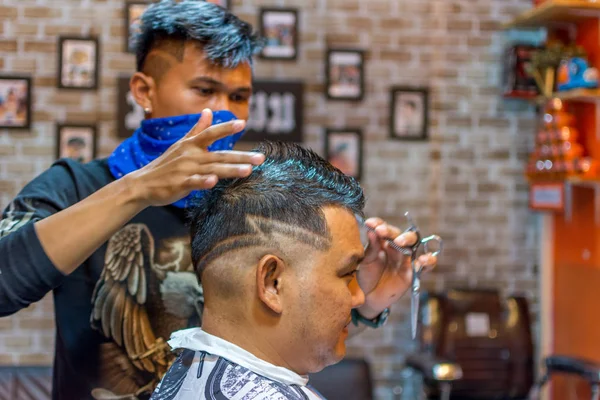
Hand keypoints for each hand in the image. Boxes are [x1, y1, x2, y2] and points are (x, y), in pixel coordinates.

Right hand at [128, 109, 264, 207]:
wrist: (142, 184)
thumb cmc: (165, 164)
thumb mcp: (181, 144)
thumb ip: (196, 129)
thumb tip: (208, 112)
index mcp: (191, 145)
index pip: (211, 133)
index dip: (226, 128)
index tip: (243, 123)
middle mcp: (190, 155)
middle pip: (220, 154)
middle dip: (241, 156)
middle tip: (260, 158)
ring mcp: (185, 169)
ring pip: (212, 168)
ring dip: (230, 169)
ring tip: (248, 171)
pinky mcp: (180, 184)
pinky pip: (194, 182)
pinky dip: (203, 181)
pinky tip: (214, 181)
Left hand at [356, 217, 437, 318]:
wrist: (369, 297)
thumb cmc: (366, 276)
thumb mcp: (366, 262)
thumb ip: (371, 248)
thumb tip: (370, 231)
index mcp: (383, 242)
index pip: (383, 228)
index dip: (378, 223)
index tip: (369, 223)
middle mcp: (396, 247)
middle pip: (399, 234)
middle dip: (391, 231)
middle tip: (381, 231)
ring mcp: (406, 259)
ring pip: (414, 244)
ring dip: (408, 240)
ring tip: (400, 242)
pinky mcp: (413, 272)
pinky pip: (426, 265)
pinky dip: (429, 260)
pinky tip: (424, 259)